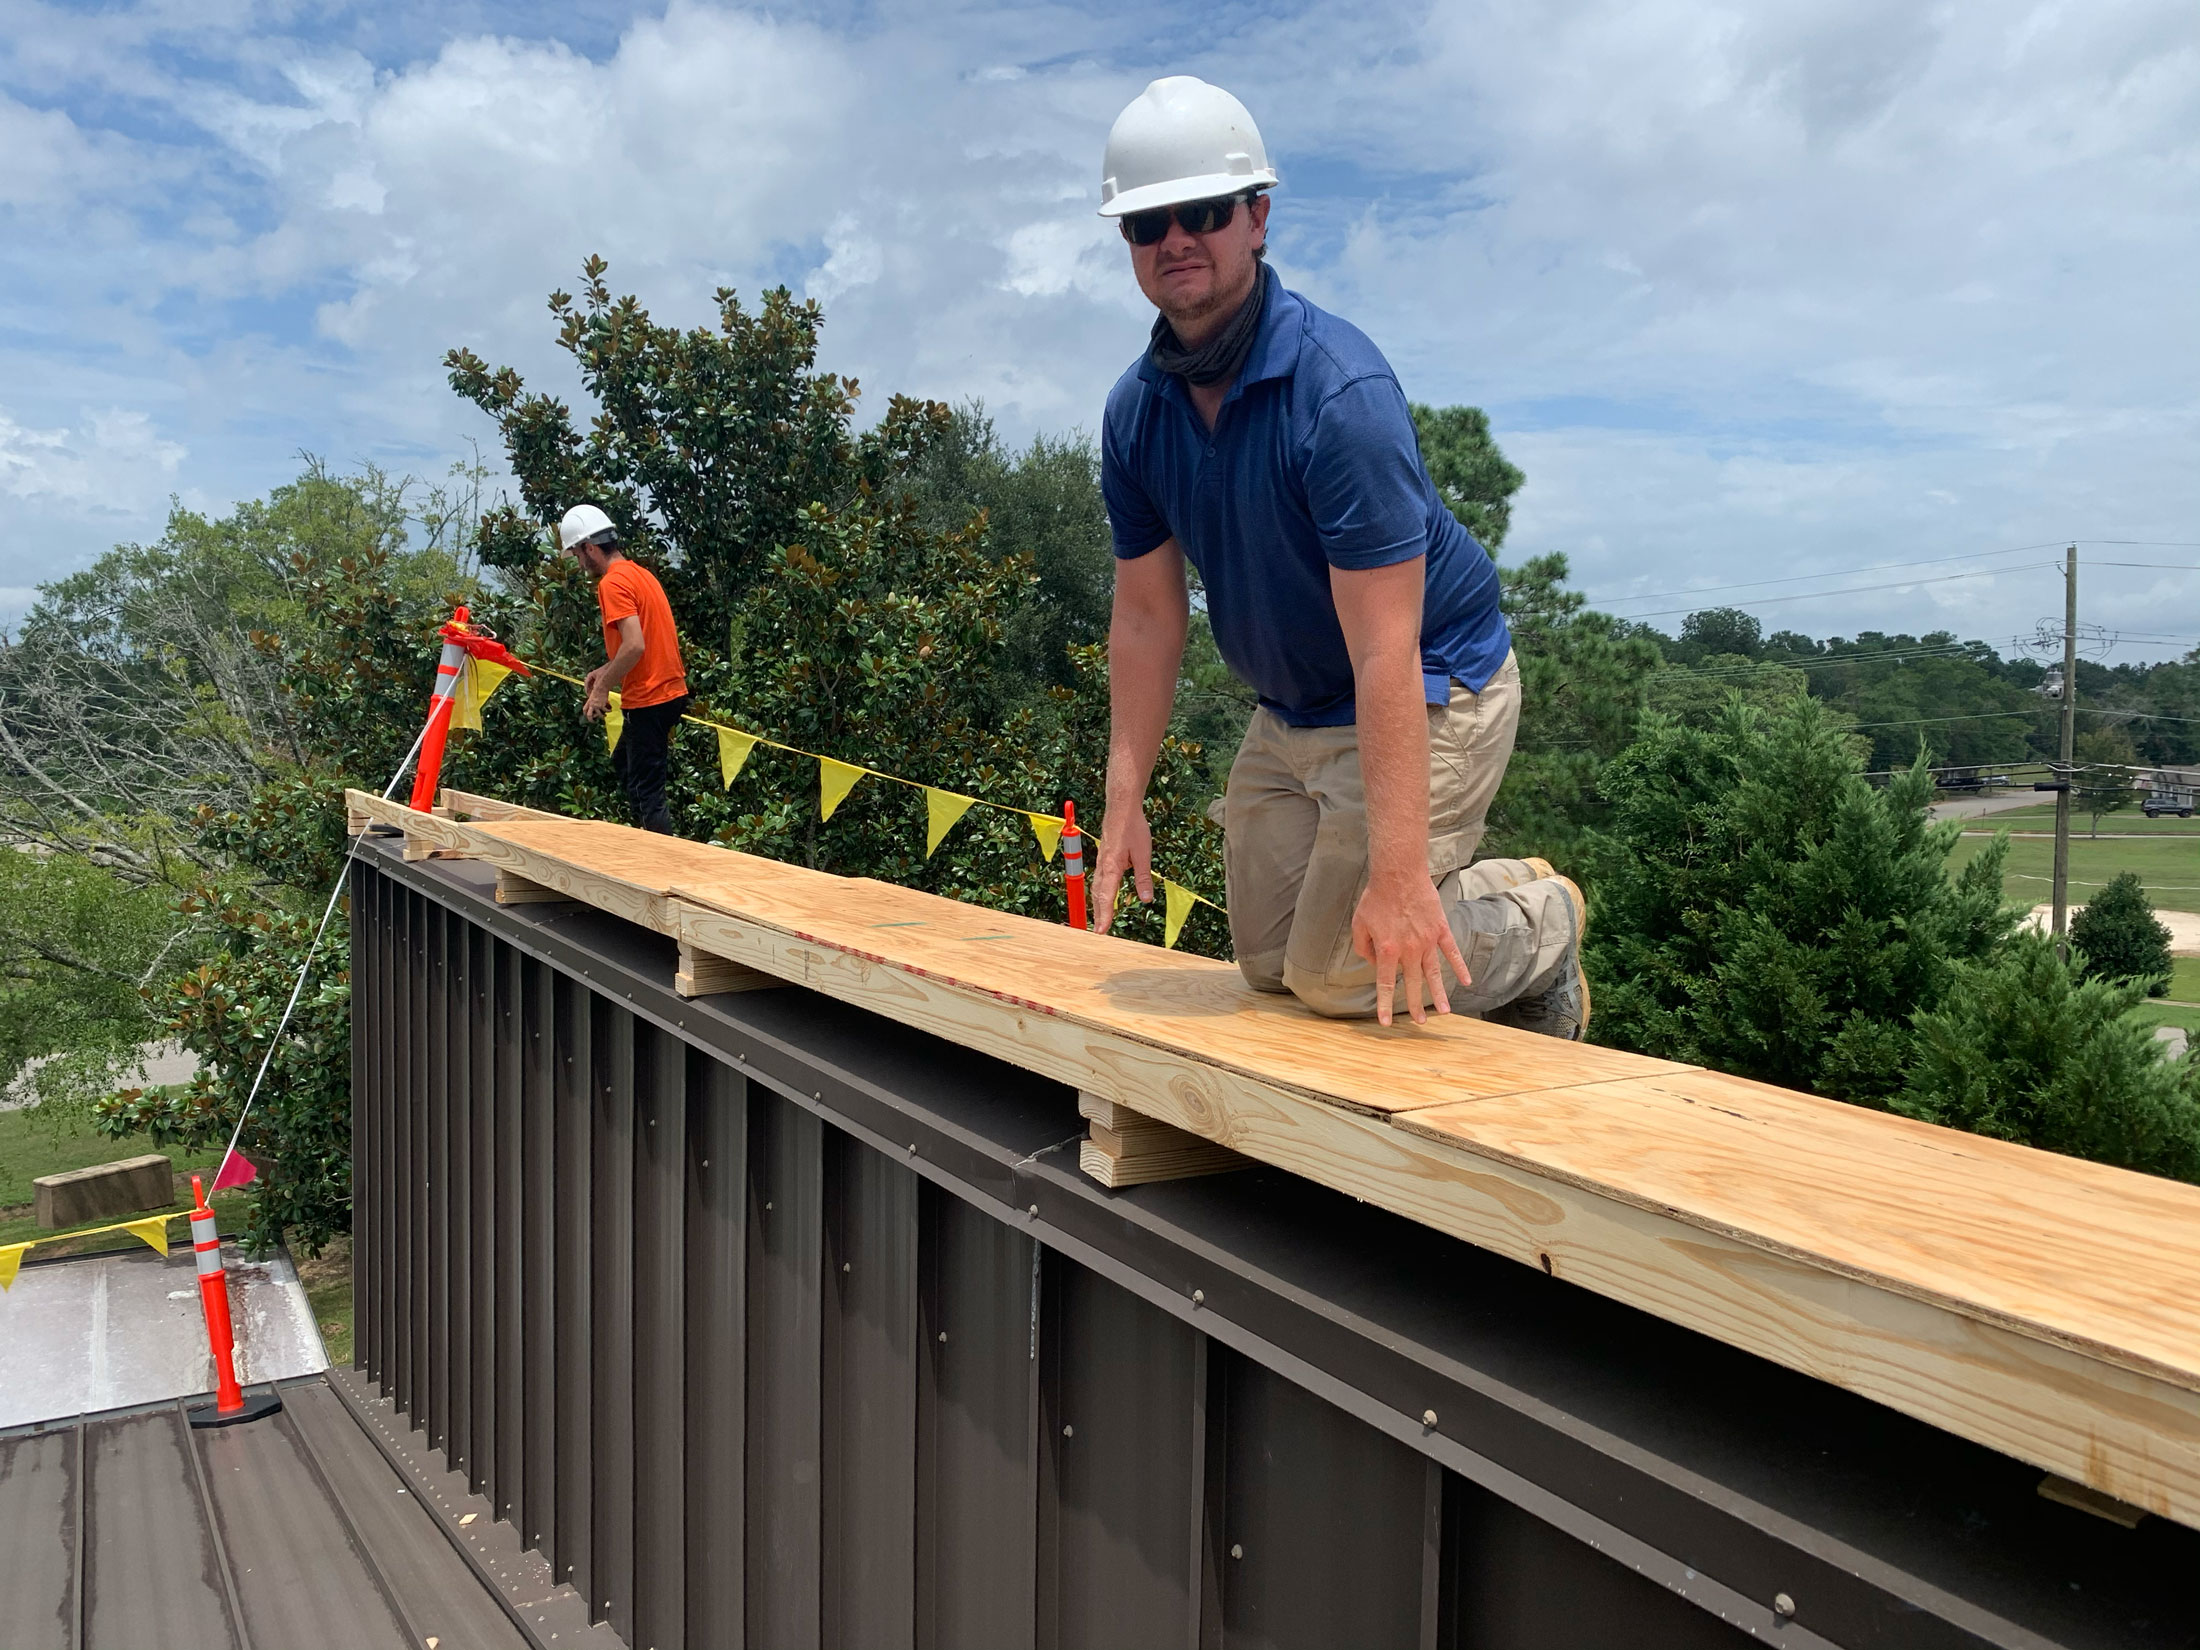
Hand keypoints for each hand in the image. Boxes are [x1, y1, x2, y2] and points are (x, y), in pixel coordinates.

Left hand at [582, 668, 608, 721]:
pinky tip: (610, 710)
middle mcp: (592, 705)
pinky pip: (606, 710)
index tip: (588, 716)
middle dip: (591, 720)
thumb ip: (592, 697)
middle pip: (589, 715)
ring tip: (604, 716)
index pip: (585, 710)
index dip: (585, 714)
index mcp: (589, 702)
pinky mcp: (602, 705)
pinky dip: (608, 710)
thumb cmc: (597, 687)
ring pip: (599, 715)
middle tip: (594, 722)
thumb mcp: (593, 693)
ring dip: (602, 716)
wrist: (601, 686)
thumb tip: (592, 698)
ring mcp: (597, 705)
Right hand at [1091, 796, 1153, 934]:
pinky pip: (1099, 880)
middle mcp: (1102, 866)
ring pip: (1096, 888)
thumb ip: (1143, 878)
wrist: (1121, 807)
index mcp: (1111, 867)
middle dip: (1099, 914)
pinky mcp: (1103, 857)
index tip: (1102, 931)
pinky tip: (1104, 896)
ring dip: (1098, 905)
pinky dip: (1100, 893)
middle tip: (1099, 932)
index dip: (1104, 915)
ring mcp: (1101, 861)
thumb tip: (1146, 899)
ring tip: (1101, 920)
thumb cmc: (1133, 827)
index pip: (1106, 897)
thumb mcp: (1143, 854)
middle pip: (1098, 895)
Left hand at [1351, 872, 1471, 1027]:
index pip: (1385, 984)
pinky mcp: (1440, 929)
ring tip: (1444, 1012)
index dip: (1385, 1004)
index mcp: (1387, 950)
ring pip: (1434, 973)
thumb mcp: (1359, 923)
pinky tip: (1466, 981)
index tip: (1386, 1022)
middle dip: (1415, 1005)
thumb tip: (1372, 962)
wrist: (1398, 874)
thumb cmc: (1376, 898)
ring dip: (1439, 994)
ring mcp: (1427, 940)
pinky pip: (1452, 952)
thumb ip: (1363, 947)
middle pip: (1412, 983)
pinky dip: (1460, 967)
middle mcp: (1409, 950)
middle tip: (1420, 1022)